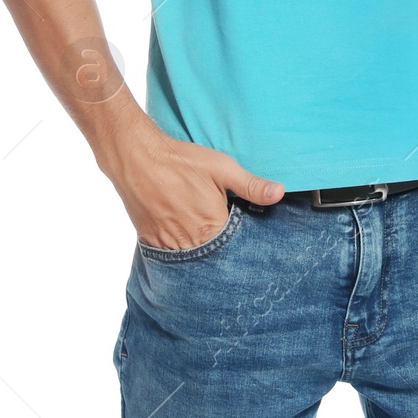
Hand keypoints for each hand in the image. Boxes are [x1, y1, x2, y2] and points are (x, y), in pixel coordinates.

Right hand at [102, 123, 283, 249]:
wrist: (138, 159)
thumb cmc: (182, 162)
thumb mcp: (223, 169)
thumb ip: (251, 186)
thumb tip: (279, 194)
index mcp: (211, 227)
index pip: (233, 247)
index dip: (240, 242)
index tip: (244, 236)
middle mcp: (189, 242)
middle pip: (212, 255)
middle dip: (221, 249)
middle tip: (222, 234)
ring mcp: (166, 244)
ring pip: (189, 258)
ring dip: (199, 250)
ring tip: (204, 235)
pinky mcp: (149, 241)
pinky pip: (168, 255)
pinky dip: (178, 249)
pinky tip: (183, 235)